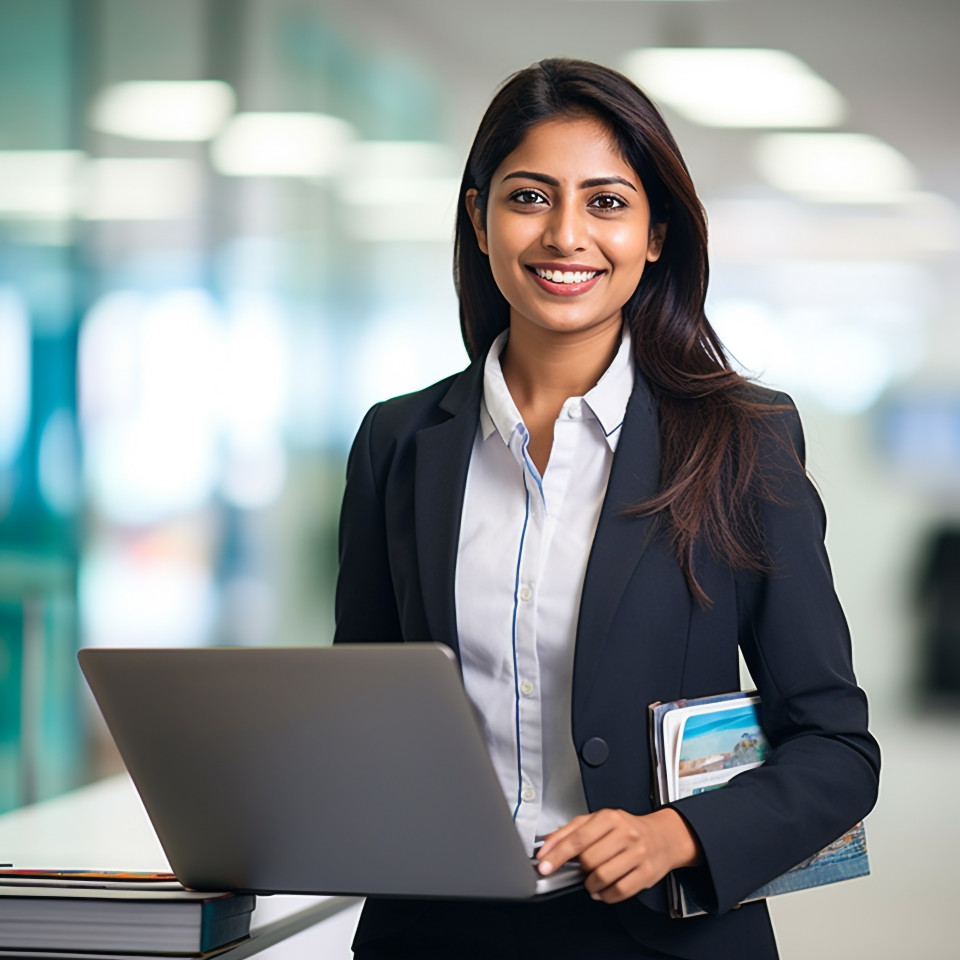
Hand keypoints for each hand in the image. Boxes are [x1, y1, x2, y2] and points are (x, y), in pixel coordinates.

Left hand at [536, 808, 699, 903]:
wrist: (664, 836)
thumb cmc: (627, 829)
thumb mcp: (598, 820)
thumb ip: (570, 831)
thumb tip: (547, 843)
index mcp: (610, 818)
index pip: (578, 838)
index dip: (557, 854)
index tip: (544, 865)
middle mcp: (625, 834)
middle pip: (589, 860)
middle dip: (580, 869)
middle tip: (583, 869)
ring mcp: (638, 854)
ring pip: (603, 877)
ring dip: (591, 885)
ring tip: (592, 881)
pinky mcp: (647, 873)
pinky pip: (619, 891)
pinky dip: (606, 895)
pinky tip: (604, 890)